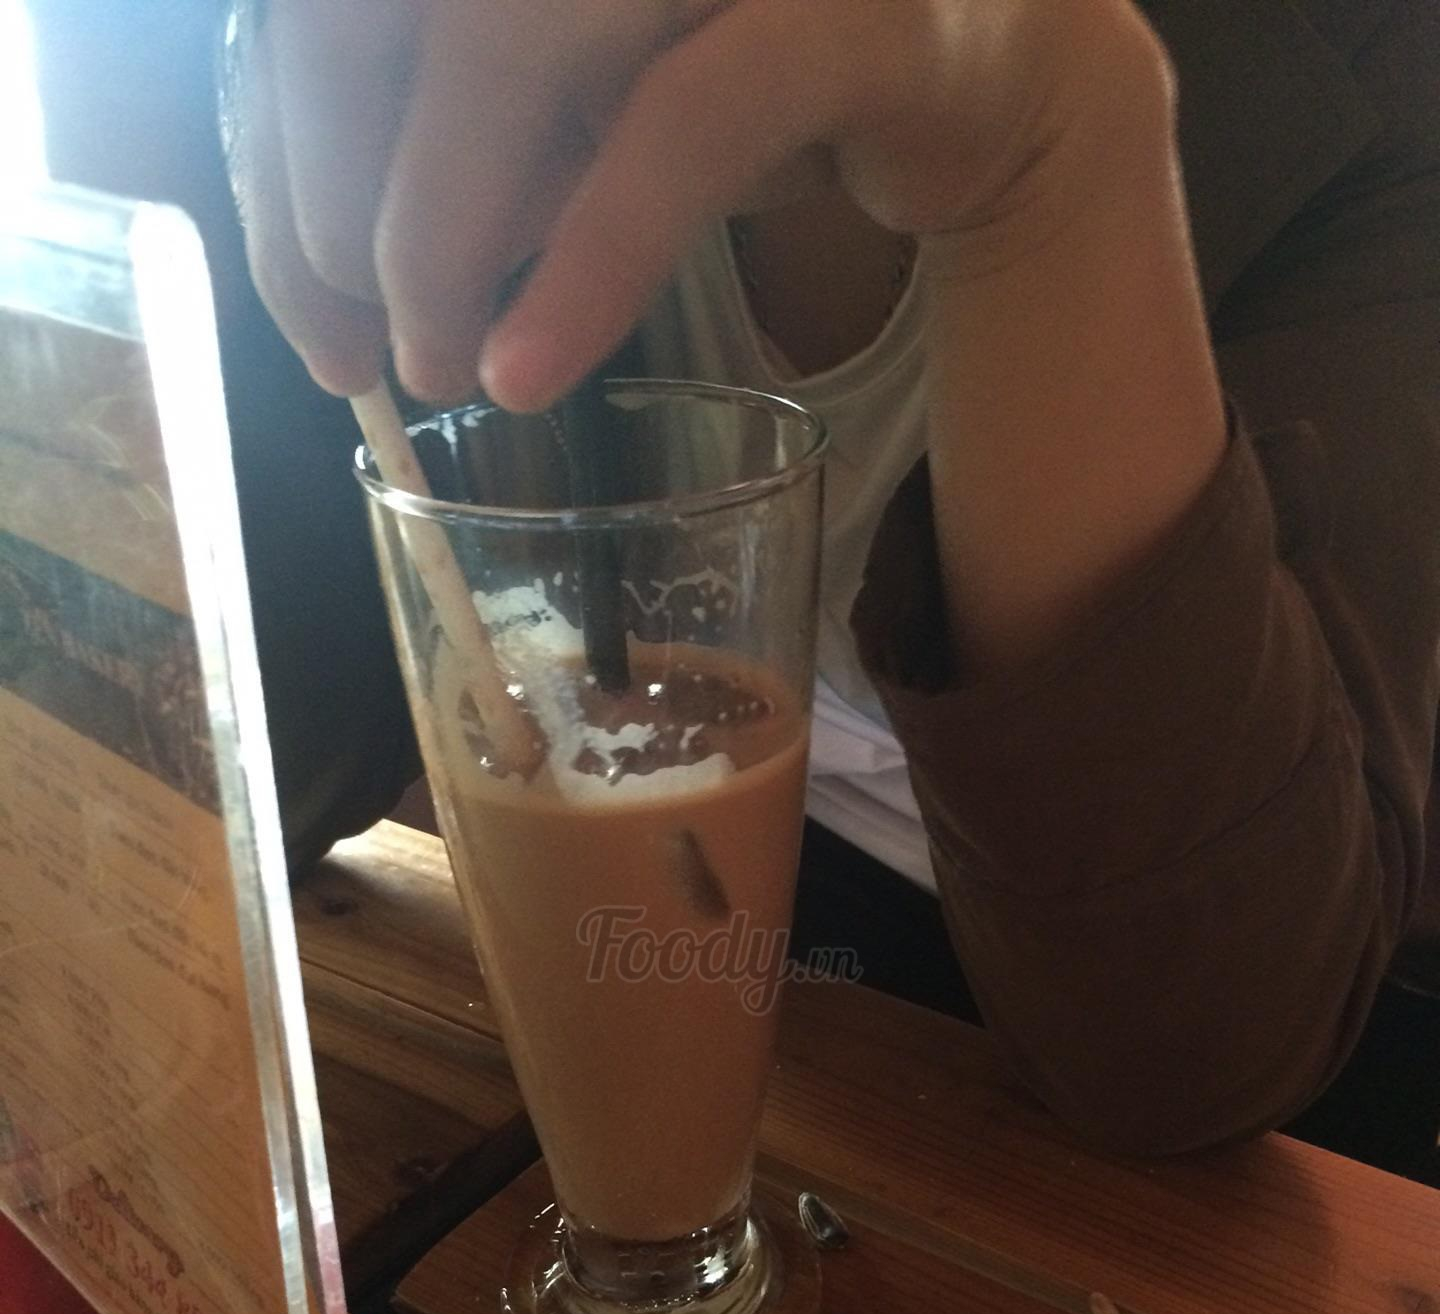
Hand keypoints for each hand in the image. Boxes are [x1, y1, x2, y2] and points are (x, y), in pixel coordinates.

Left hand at [227, 0, 1168, 406]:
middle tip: (364, 341)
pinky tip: (528, 368)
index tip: (309, 308)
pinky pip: (682, 129)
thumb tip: (344, 276)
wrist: (982, 72)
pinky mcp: (838, 10)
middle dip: (333, 190)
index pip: (327, 6)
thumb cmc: (749, 81)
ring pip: (509, 40)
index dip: (280, 151)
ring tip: (440, 364)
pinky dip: (590, 257)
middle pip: (378, 5)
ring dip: (441, 228)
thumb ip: (470, 162)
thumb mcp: (578, 122)